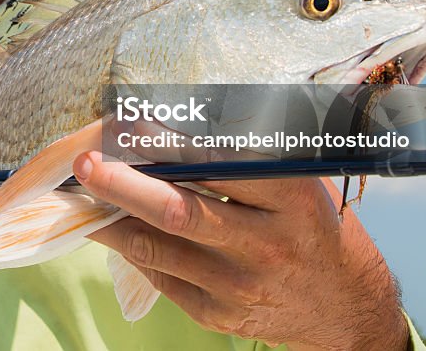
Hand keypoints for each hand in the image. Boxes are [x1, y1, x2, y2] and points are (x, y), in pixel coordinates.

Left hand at [75, 152, 408, 350]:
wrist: (345, 307)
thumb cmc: (314, 225)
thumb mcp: (300, 178)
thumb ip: (249, 150)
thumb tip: (181, 109)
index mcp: (289, 198)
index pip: (216, 165)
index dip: (164, 142)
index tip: (126, 122)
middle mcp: (265, 244)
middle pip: (178, 211)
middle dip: (123, 185)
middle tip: (84, 162)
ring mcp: (240, 286)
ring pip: (157, 248)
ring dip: (111, 218)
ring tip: (81, 192)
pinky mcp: (219, 316)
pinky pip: (160, 277)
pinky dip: (129, 249)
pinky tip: (110, 225)